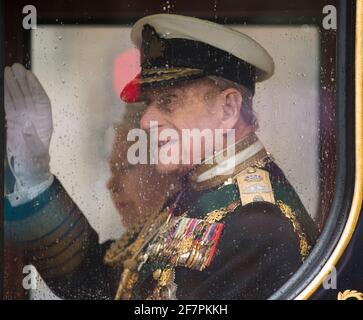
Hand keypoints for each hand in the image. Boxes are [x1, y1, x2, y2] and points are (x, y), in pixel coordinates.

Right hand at [5, 63, 52, 188]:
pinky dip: (6, 95)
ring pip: (18, 98)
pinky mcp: (12, 121)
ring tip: (8, 71)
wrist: (28, 169)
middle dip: (22, 82)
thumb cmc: (35, 161)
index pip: (40, 100)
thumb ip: (32, 138)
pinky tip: (4, 85)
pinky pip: (9, 105)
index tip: (29, 75)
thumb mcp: (36, 152)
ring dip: (13, 85)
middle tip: (16, 67)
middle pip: (28, 96)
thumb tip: (27, 124)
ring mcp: (23, 118)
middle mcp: (34, 117)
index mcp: (44, 122)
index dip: (35, 87)